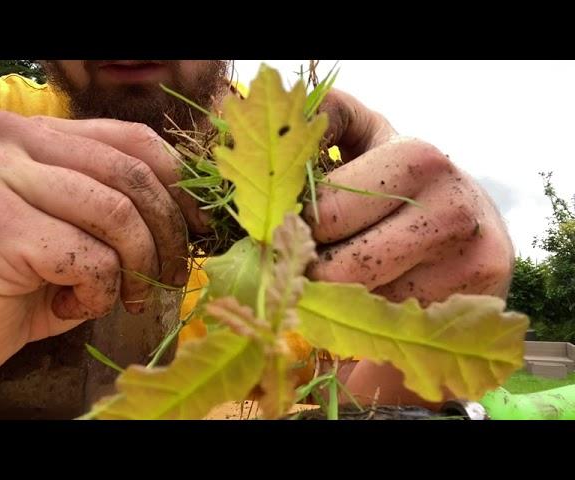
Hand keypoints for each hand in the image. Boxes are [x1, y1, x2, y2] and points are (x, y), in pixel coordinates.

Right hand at [0, 111, 205, 383]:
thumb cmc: (17, 281)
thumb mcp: (75, 228)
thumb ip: (117, 203)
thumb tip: (193, 210)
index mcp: (36, 133)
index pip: (134, 140)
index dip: (179, 185)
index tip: (199, 226)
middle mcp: (11, 141)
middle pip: (132, 177)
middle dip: (168, 236)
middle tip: (172, 277)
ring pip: (118, 217)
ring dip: (137, 269)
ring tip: (125, 297)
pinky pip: (90, 259)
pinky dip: (99, 293)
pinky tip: (69, 305)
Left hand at [303, 89, 514, 406]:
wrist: (472, 224)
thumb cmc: (400, 183)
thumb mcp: (366, 139)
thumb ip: (327, 122)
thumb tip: (281, 117)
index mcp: (416, 160)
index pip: (324, 215)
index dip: (294, 229)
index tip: (284, 234)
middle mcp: (452, 208)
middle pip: (340, 270)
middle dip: (311, 273)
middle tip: (304, 267)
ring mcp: (473, 260)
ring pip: (364, 307)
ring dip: (339, 302)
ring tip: (342, 282)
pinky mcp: (479, 305)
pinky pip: (395, 332)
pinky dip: (371, 326)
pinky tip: (373, 304)